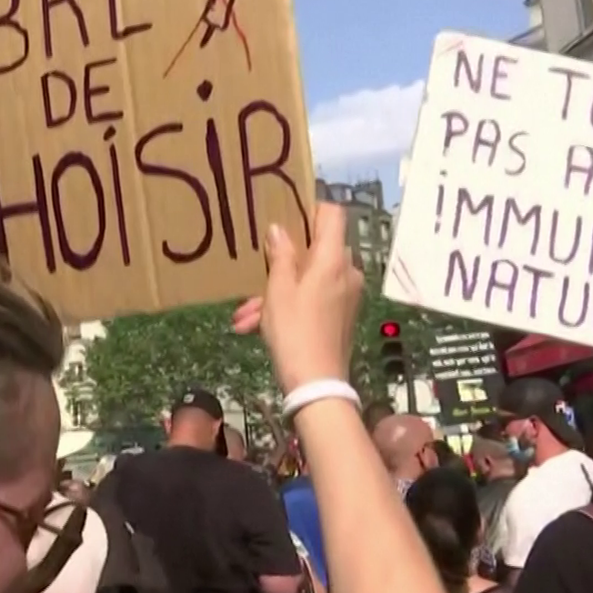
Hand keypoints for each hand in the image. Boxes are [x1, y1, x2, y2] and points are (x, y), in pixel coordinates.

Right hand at [232, 204, 363, 391]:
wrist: (317, 384)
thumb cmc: (295, 330)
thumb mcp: (278, 290)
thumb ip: (281, 255)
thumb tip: (280, 229)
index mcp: (333, 258)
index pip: (332, 214)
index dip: (311, 209)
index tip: (287, 215)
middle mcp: (347, 271)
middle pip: (316, 249)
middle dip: (282, 262)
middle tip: (255, 275)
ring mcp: (346, 294)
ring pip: (309, 279)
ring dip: (277, 291)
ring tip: (245, 315)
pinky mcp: (342, 314)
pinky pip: (314, 298)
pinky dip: (289, 306)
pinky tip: (255, 326)